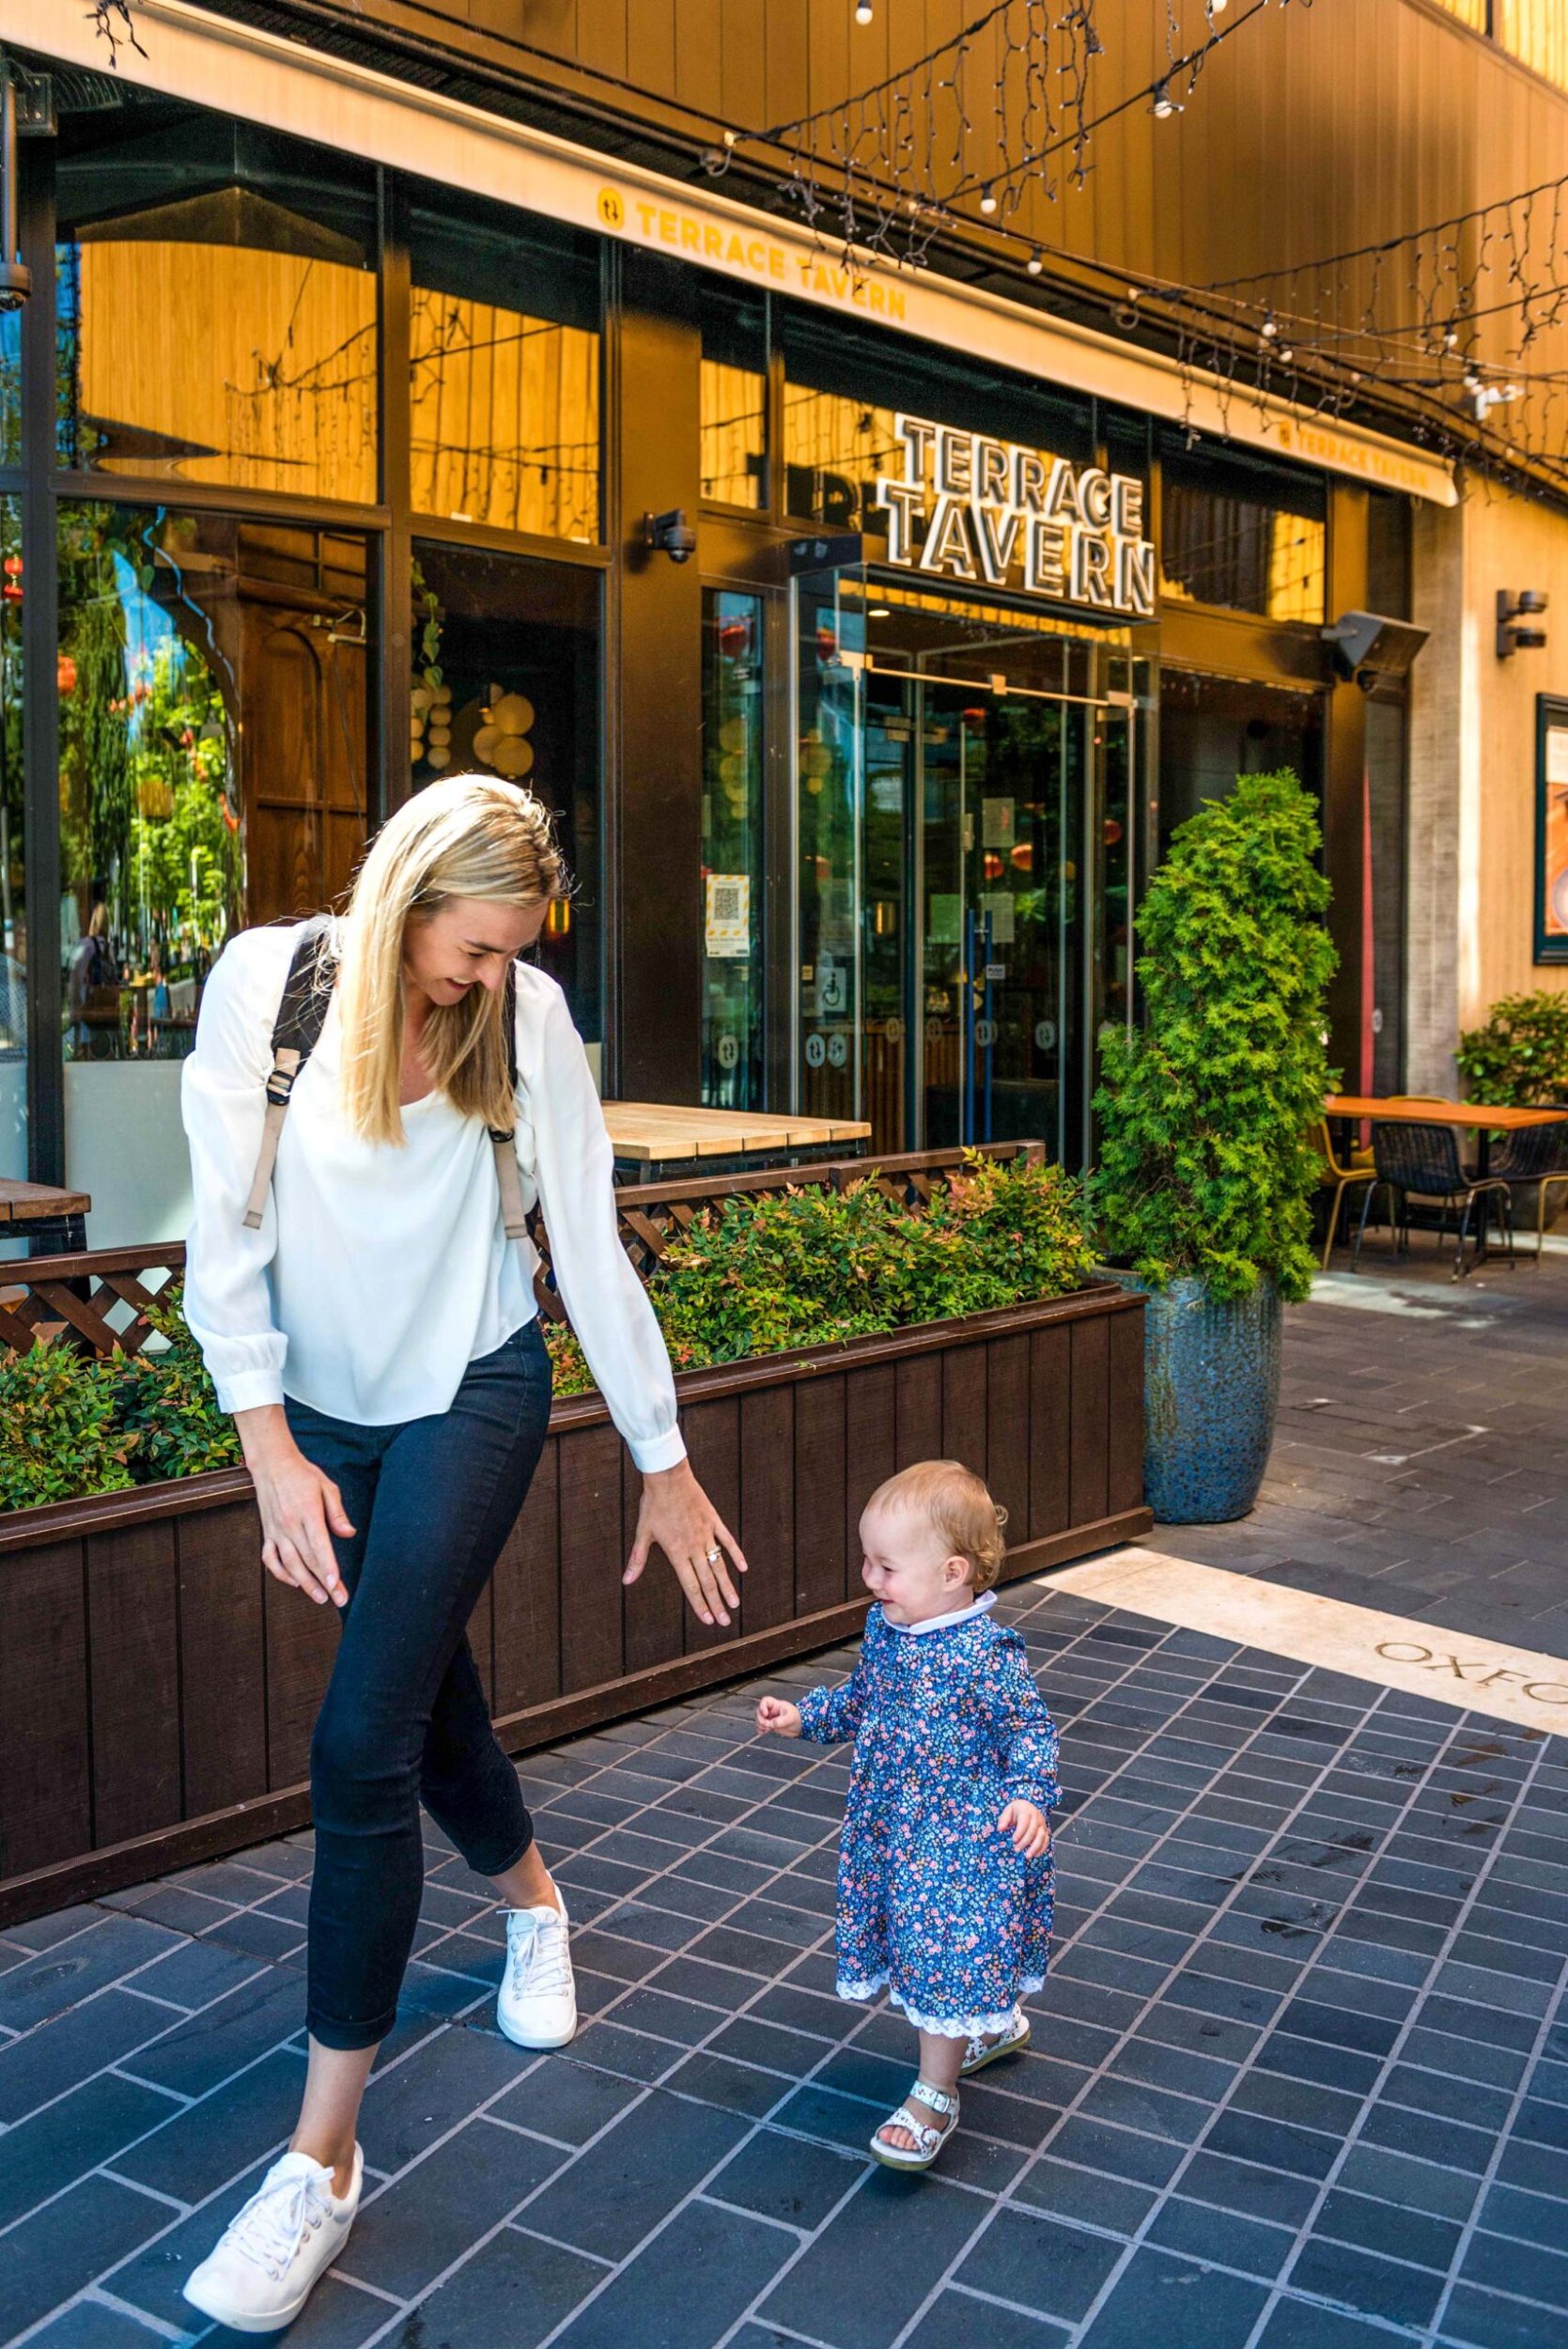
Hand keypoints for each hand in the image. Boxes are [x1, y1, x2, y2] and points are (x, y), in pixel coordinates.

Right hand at [236, 1405, 352, 1608]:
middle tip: (339, 1599)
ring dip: (305, 1583)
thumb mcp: (327, 1486)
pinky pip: (270, 1559)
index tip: (336, 1585)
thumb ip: (337, 1512)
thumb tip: (349, 1533)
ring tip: (320, 1598)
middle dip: (324, 1582)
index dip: (328, 1568)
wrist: (272, 1464)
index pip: (319, 1545)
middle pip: (307, 1560)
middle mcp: (289, 1524)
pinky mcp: (268, 1533)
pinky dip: (280, 1573)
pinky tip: (294, 1582)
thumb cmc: (303, 1475)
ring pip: (289, 1564)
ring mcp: (276, 1530)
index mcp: (307, 1511)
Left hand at [624, 1458, 746, 1627]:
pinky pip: (727, 1541)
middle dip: (717, 1603)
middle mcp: (694, 1547)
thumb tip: (626, 1581)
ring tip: (735, 1603)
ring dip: (728, 1585)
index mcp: (677, 1553)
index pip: (690, 1585)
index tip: (707, 1620)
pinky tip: (743, 1568)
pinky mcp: (713, 1521)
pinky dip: (736, 1554)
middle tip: (725, 1622)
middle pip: (708, 1581)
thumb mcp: (642, 1533)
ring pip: (719, 1565)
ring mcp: (706, 1534)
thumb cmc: (653, 1505)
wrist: (667, 1476)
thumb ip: (638, 1559)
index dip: (699, 1604)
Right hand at [756, 1697, 801, 1737]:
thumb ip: (780, 1721)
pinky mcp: (770, 1725)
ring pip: (759, 1719)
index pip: (765, 1701)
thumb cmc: (797, 1718)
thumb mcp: (790, 1718)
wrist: (800, 1726)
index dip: (762, 1707)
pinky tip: (762, 1733)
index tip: (766, 1714)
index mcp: (776, 1705)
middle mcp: (771, 1710)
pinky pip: (761, 1726)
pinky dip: (760, 1729)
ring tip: (767, 1729)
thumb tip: (771, 1724)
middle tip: (767, 1725)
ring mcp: (770, 1718)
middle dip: (761, 1719)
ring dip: (760, 1724)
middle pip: (759, 1711)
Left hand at [998, 1799, 1051, 1859]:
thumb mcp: (1008, 1811)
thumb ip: (1003, 1820)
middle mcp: (1036, 1816)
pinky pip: (1046, 1840)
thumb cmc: (1016, 1810)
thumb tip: (1000, 1829)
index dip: (1019, 1832)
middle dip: (1025, 1842)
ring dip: (1035, 1847)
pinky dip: (1042, 1848)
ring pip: (1041, 1836)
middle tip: (1017, 1849)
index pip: (1024, 1822)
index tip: (1014, 1840)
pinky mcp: (1045, 1830)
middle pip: (1033, 1830)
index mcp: (1026, 1810)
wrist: (1027, 1807)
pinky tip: (1035, 1855)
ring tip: (1027, 1856)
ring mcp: (1042, 1824)